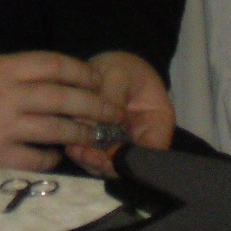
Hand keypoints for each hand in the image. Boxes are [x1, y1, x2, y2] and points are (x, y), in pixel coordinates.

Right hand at [0, 52, 123, 170]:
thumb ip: (17, 69)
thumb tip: (55, 76)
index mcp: (5, 68)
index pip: (55, 65)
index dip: (82, 72)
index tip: (98, 80)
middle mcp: (8, 95)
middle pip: (64, 98)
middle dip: (95, 106)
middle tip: (113, 113)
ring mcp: (3, 128)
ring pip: (56, 130)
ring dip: (81, 134)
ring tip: (96, 136)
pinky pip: (35, 159)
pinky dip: (51, 158)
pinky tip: (57, 157)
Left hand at [65, 51, 174, 176]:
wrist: (111, 65)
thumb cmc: (122, 67)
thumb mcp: (119, 74)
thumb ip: (111, 97)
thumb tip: (97, 124)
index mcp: (158, 123)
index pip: (151, 152)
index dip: (130, 159)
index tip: (107, 156)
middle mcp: (143, 140)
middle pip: (129, 164)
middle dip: (106, 163)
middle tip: (83, 154)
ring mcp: (124, 145)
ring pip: (110, 164)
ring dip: (92, 161)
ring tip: (75, 150)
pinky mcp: (106, 145)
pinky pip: (96, 157)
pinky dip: (84, 156)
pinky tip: (71, 145)